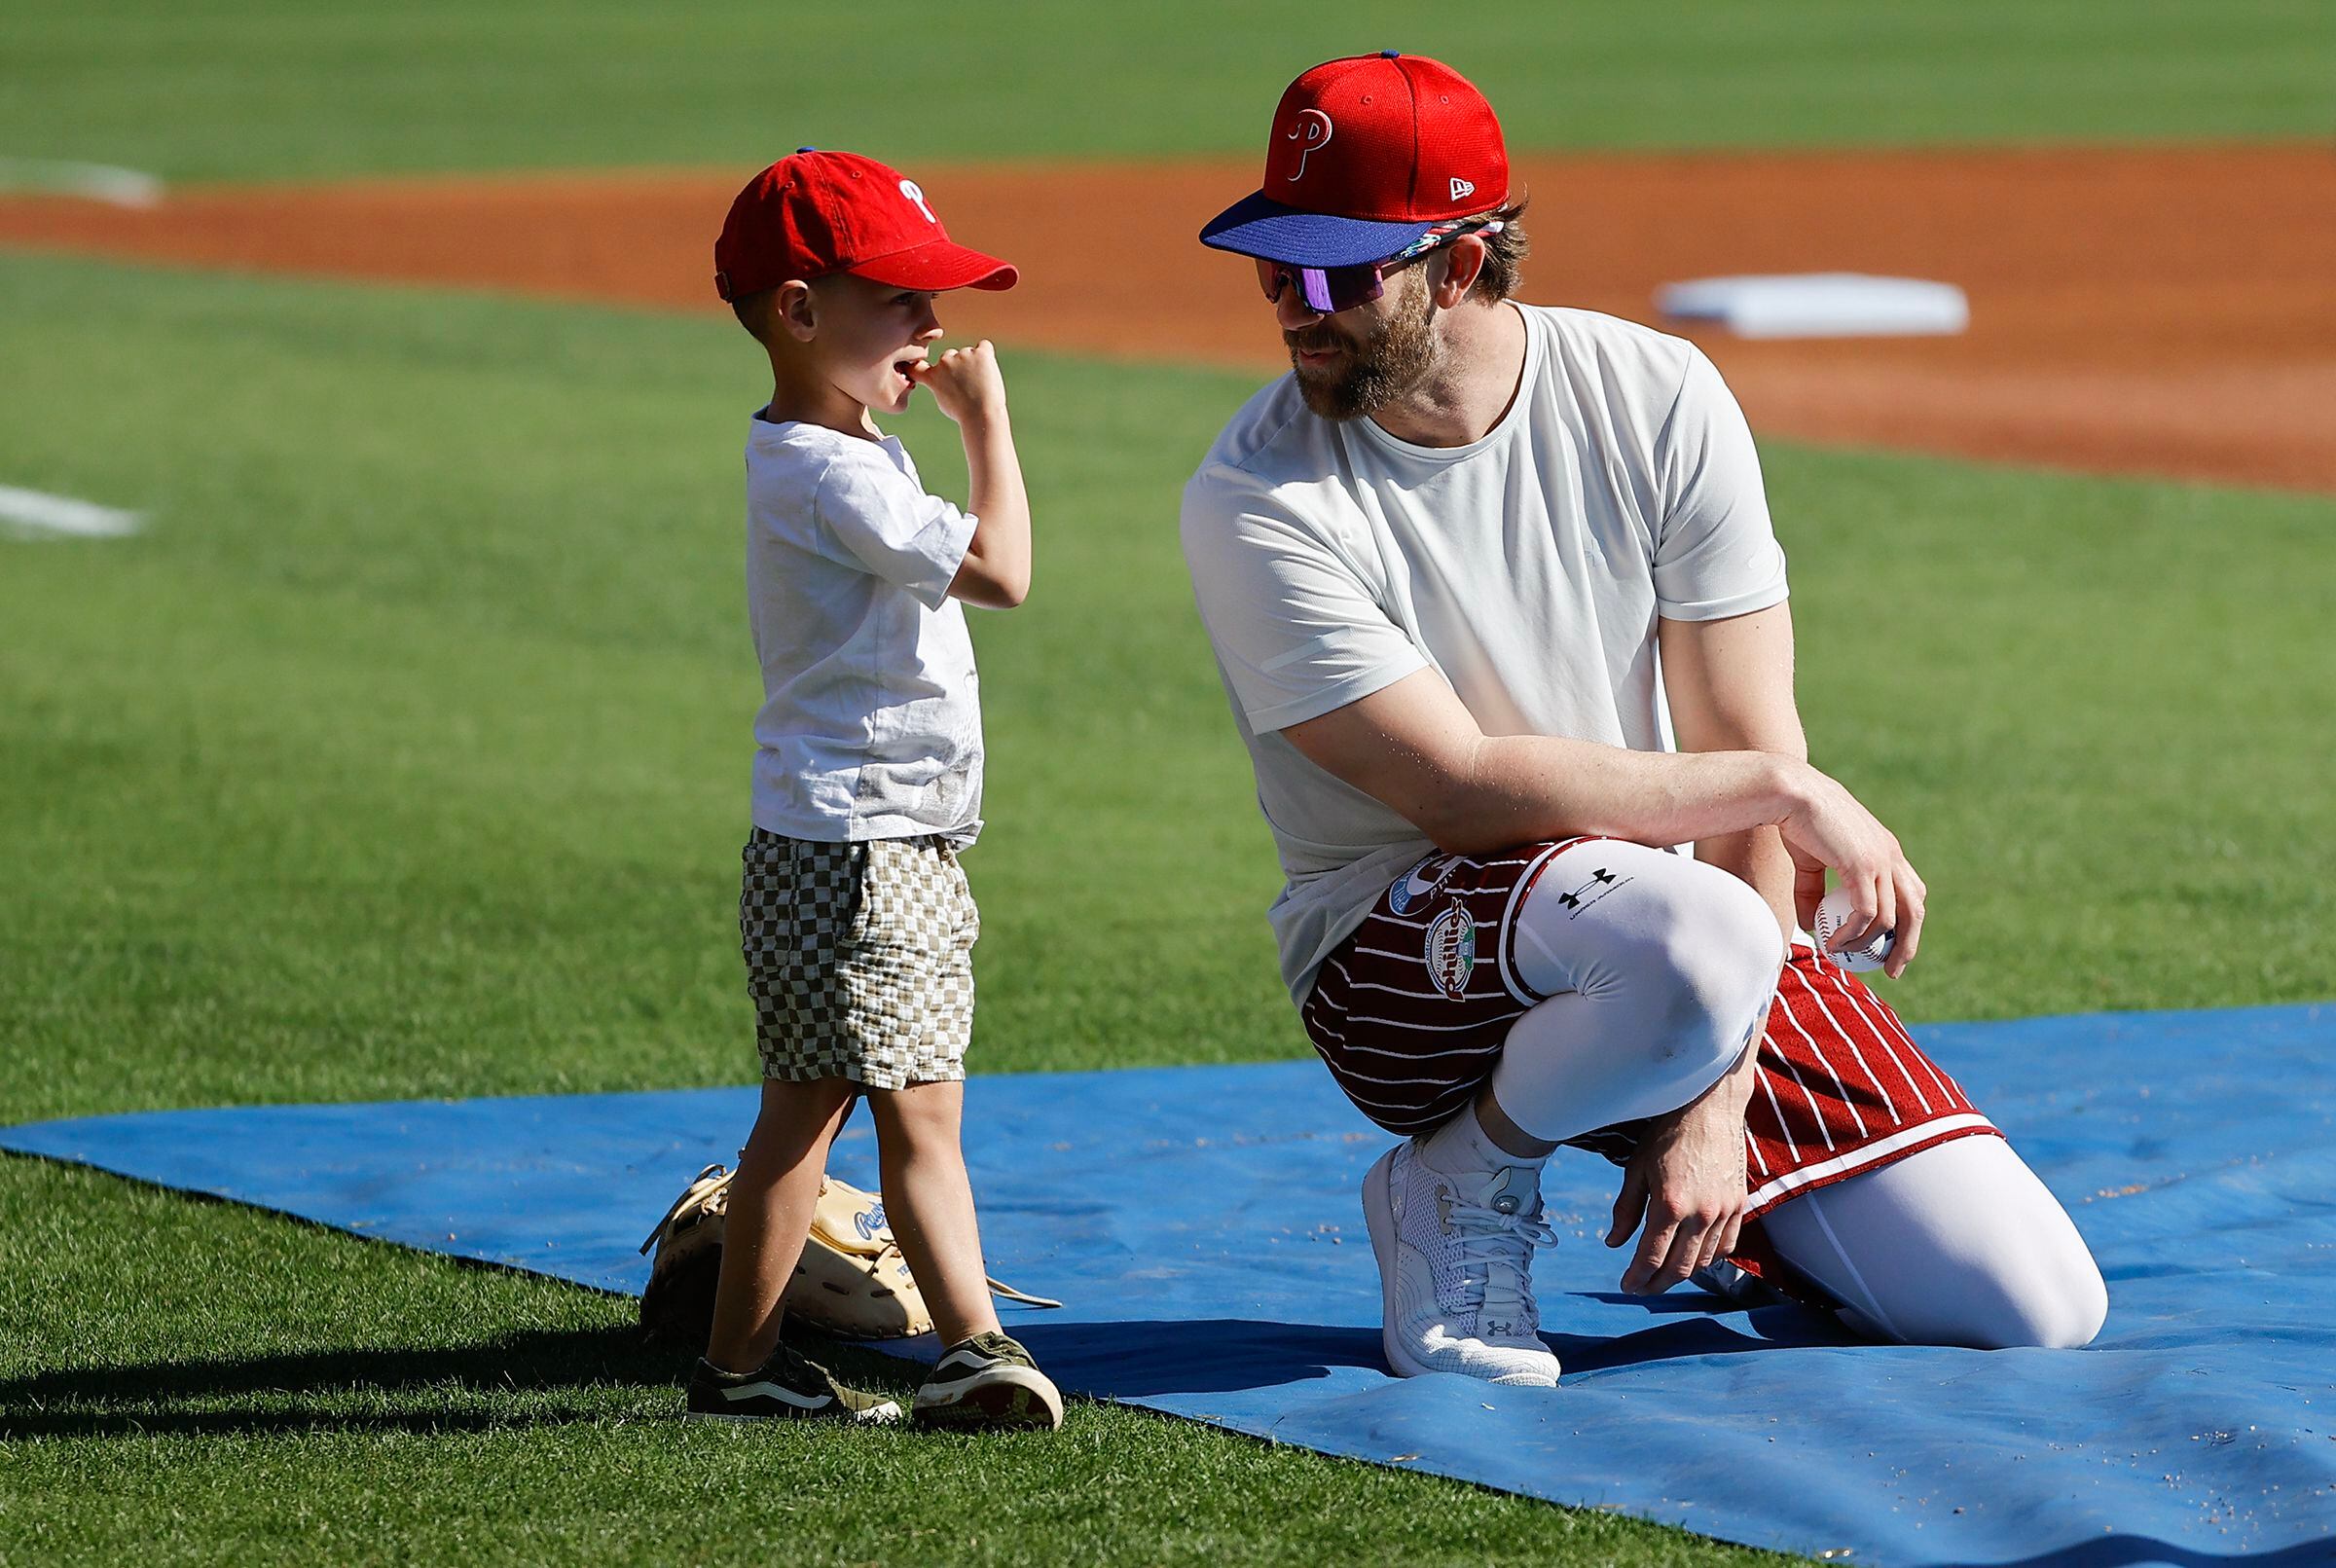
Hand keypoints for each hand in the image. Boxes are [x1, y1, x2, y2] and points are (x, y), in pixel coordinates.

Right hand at [908, 340, 1007, 425]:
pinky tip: (988, 370)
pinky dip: (986, 355)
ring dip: (973, 363)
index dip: (915, 364)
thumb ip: (939, 384)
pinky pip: (984, 346)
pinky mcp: (981, 353)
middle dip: (957, 366)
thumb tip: (944, 376)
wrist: (982, 415)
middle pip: (949, 356)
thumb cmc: (965, 413)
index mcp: (933, 376)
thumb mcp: (943, 401)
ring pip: (968, 353)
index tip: (909, 364)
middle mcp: (945, 362)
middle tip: (968, 385)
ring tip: (980, 384)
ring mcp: (963, 355)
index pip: (917, 366)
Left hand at [1605, 1086, 1748, 1293]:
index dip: (1637, 1277)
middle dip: (1657, 1284)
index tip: (1626, 1286)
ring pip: (1704, 1261)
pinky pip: (1726, 1246)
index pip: (1651, 1257)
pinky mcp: (1740, 1206)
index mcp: (1670, 1205)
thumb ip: (1626, 1210)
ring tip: (1663, 1275)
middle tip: (1642, 1288)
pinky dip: (1709, 1258)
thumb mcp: (1637, 1169)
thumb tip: (1613, 1242)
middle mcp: (1700, 1214)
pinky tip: (1693, 1257)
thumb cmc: (1668, 1134)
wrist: (1710, 1109)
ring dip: (1682, 1274)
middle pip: (1679, 1268)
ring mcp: (1724, 1212)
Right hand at [1775, 760, 1924, 978]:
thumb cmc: (1797, 821)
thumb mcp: (1809, 862)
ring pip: (1892, 919)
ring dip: (1869, 945)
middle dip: (1908, 945)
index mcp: (1886, 850)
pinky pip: (1866, 914)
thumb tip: (1812, 925)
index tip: (1891, 947)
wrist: (1790, 794)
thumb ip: (1812, 893)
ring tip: (1846, 956)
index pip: (1912, 893)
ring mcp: (1880, 860)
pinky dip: (1852, 934)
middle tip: (1893, 970)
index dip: (1908, 923)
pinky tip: (1833, 942)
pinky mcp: (1863, 866)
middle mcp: (1891, 855)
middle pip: (1916, 911)